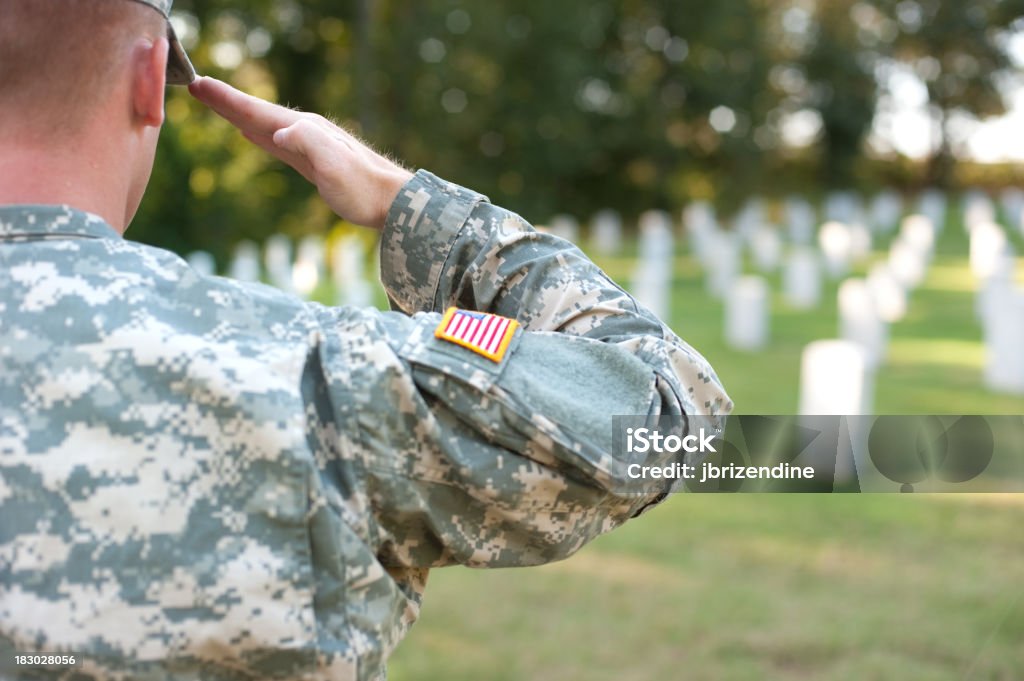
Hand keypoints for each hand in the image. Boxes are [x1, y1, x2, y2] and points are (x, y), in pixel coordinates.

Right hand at [188, 77, 412, 229]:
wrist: (392, 202)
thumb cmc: (363, 189)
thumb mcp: (333, 166)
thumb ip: (307, 143)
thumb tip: (277, 132)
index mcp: (304, 130)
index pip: (258, 111)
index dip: (227, 99)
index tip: (198, 84)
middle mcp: (305, 132)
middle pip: (257, 112)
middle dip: (226, 100)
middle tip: (196, 86)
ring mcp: (309, 145)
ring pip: (265, 125)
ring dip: (239, 114)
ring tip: (217, 104)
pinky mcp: (313, 162)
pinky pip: (277, 142)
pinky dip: (259, 133)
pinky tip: (252, 132)